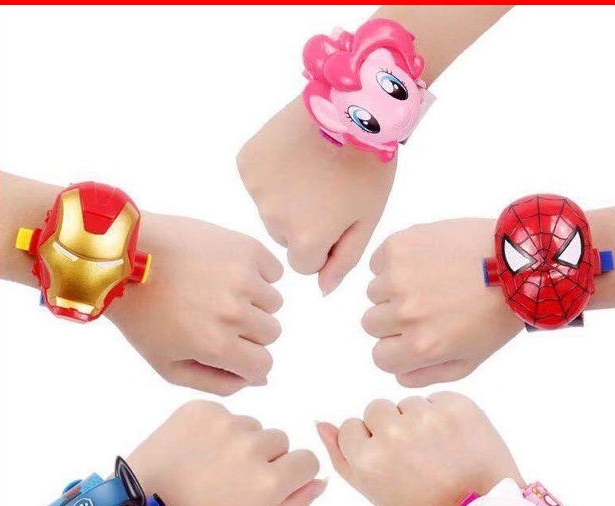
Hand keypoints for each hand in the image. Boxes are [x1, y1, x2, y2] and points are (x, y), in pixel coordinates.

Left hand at [108, 213, 283, 394]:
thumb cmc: (143, 315)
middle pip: (271, 333)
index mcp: (216, 345)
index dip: (247, 361)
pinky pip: (273, 272)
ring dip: (253, 301)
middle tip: (215, 315)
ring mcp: (243, 278)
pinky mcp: (246, 249)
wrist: (125, 255)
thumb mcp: (168, 366)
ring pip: (273, 303)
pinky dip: (258, 274)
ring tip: (218, 290)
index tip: (228, 347)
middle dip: (249, 330)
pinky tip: (227, 272)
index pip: (263, 365)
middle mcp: (235, 313)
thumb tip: (261, 380)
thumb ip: (218, 382)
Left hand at [128, 400, 324, 505]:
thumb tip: (321, 481)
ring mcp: (225, 423)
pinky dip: (214, 429)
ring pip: (251, 426)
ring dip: (238, 442)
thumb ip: (294, 505)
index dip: (291, 474)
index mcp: (270, 480)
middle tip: (230, 480)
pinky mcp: (201, 408)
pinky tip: (194, 451)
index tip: (268, 484)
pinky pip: (223, 413)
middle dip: (264, 457)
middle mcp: (252, 445)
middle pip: (278, 440)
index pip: (307, 460)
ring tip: (208, 466)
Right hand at [237, 98, 395, 294]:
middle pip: (285, 238)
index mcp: (305, 240)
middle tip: (326, 189)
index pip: (304, 264)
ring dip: (287, 199)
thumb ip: (343, 261)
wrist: (351, 106)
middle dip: (303, 222)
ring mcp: (256, 191)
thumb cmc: (368, 167)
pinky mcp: (247, 163)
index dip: (323, 244)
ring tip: (312, 170)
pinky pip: (258, 184)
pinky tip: (294, 155)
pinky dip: (272, 175)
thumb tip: (322, 289)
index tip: (336, 218)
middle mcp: (273, 221)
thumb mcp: (366, 220)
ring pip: (270, 211)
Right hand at [317, 392, 521, 505]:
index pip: (351, 426)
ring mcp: (426, 416)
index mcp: (368, 458)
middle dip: (389, 426)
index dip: (369, 443)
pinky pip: (435, 399)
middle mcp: (393, 433)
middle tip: (415, 457)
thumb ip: (341, 457)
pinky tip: (453, 440)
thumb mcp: (374, 492)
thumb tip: (321, 422)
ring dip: (417, 420)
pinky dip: (442, 415)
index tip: (389, 462)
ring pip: (406, 403)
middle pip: (375, 408)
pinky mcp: (456, 405)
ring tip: (437, 451)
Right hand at [362, 219, 523, 385]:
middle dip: (393, 318)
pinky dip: (394, 263)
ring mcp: (398, 277)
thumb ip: (429, 375)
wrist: (517, 260)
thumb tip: (399, 375)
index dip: (396, 348)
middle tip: (425, 305)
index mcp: (421, 345)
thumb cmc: (497, 311)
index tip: (413, 335)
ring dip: (394, 289)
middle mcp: (404, 313)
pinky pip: (378, 262)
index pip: (380, 357)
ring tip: (429, 281)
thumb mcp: (471, 359)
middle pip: (371, 323)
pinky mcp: (398, 247)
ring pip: (374, 292)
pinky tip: (424, 262)